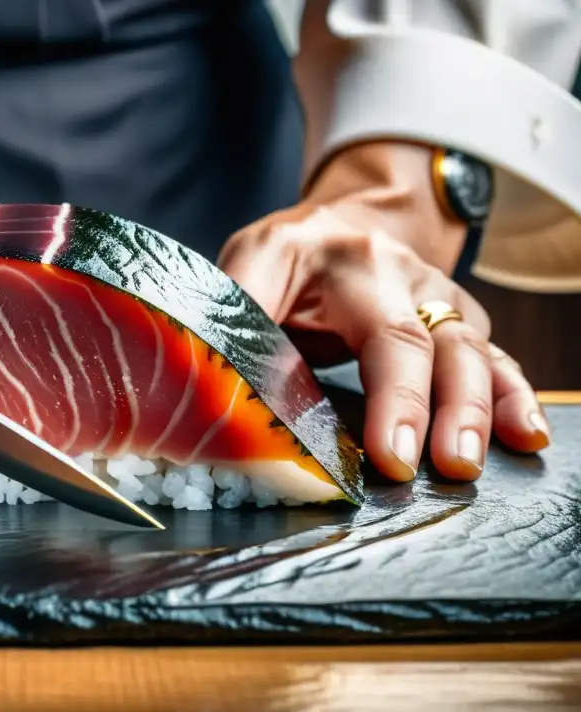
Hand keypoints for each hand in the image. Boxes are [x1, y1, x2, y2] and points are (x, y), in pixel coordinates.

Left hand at [219, 198, 550, 483]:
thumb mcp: (241, 270)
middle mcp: (387, 267)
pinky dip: (509, 396)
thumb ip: (228, 318)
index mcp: (321, 252)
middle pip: (421, 338)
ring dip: (475, 408)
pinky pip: (490, 356)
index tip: (388, 454)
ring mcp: (429, 290)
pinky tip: (523, 436)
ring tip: (467, 464)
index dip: (384, 393)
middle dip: (430, 407)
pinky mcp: (452, 318)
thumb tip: (210, 394)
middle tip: (432, 466)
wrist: (338, 222)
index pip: (358, 322)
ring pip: (466, 346)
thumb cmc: (281, 261)